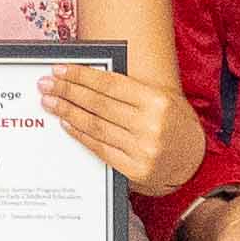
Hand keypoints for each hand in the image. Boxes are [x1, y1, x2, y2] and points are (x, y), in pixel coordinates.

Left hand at [40, 55, 208, 195]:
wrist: (193, 161)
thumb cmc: (174, 123)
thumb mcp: (162, 98)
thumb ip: (130, 90)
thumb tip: (86, 79)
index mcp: (157, 102)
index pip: (110, 85)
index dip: (81, 76)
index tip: (59, 70)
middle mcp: (150, 126)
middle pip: (98, 105)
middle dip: (68, 92)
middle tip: (46, 85)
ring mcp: (142, 150)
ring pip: (95, 126)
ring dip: (68, 112)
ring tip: (50, 102)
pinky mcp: (134, 169)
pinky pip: (100, 148)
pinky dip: (80, 134)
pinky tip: (66, 123)